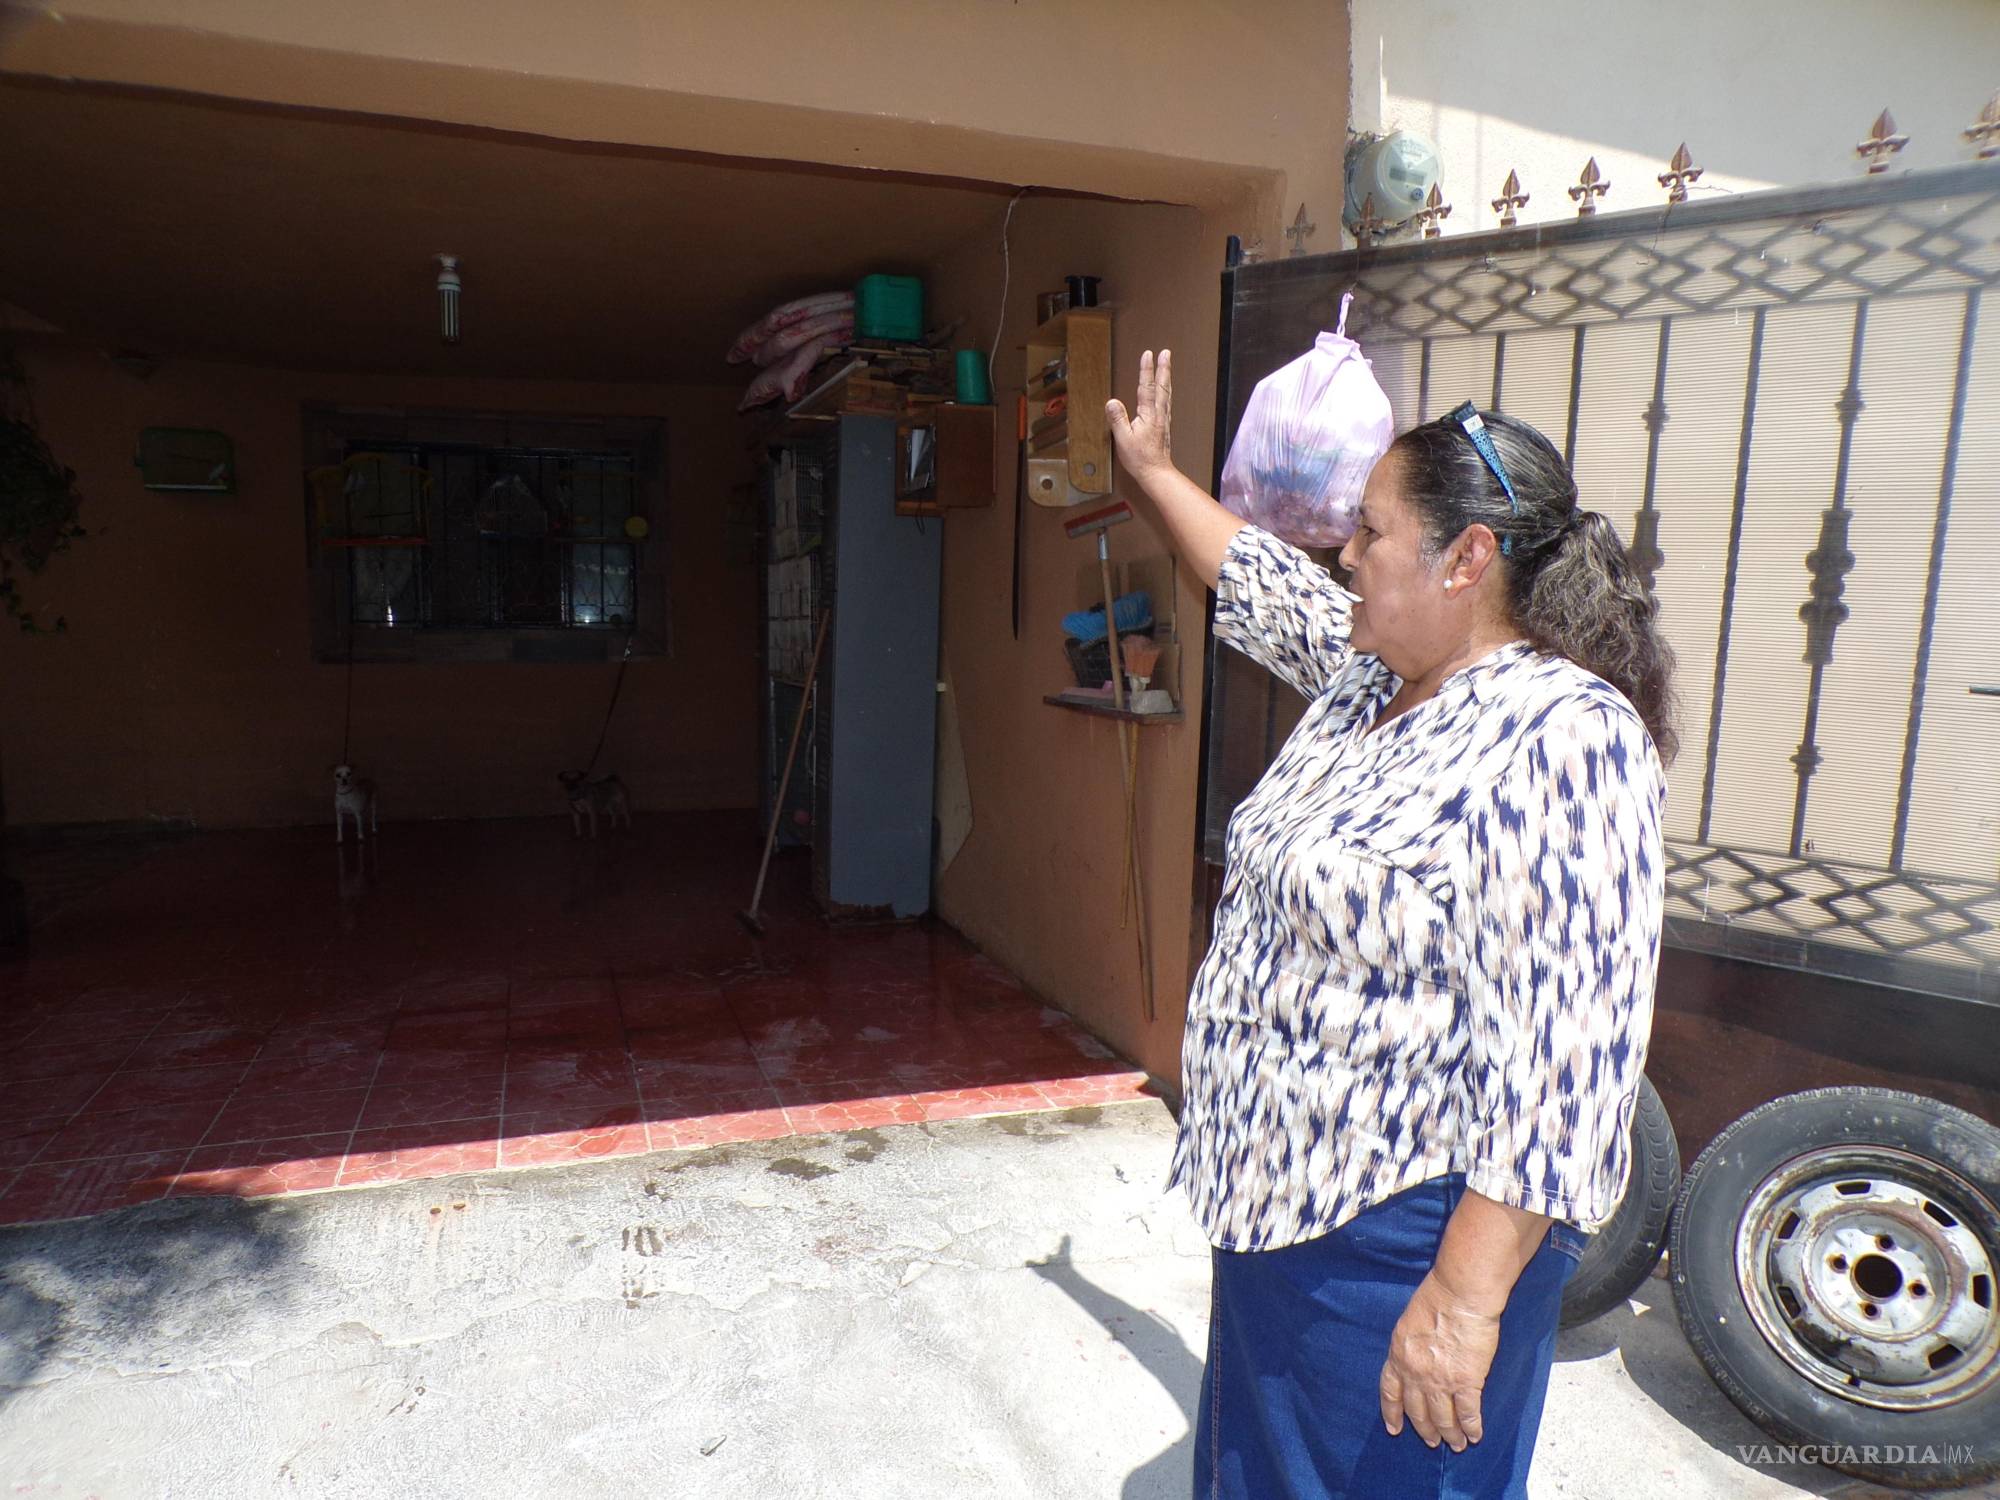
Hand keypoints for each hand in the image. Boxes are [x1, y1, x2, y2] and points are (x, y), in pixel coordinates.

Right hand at [1106, 349, 1174, 480]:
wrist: (1156, 472)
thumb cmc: (1140, 459)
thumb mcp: (1123, 439)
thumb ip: (1118, 419)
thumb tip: (1112, 402)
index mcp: (1148, 415)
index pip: (1146, 387)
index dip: (1146, 370)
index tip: (1148, 354)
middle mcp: (1159, 414)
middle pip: (1162, 386)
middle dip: (1163, 368)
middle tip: (1166, 353)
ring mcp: (1163, 419)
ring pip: (1166, 393)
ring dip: (1166, 377)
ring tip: (1167, 365)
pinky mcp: (1164, 425)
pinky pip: (1166, 402)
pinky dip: (1166, 391)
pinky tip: (1166, 391)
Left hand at [1379, 1272, 1503, 1451]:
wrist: (1459, 1294)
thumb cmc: (1437, 1298)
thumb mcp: (1409, 1322)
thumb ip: (1410, 1346)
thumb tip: (1416, 1359)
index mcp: (1398, 1355)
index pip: (1390, 1392)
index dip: (1392, 1412)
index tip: (1394, 1428)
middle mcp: (1415, 1373)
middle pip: (1418, 1411)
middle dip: (1425, 1429)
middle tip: (1432, 1441)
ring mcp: (1440, 1380)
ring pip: (1443, 1418)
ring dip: (1450, 1435)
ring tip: (1455, 1444)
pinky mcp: (1467, 1382)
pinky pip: (1468, 1413)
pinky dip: (1472, 1428)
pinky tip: (1475, 1436)